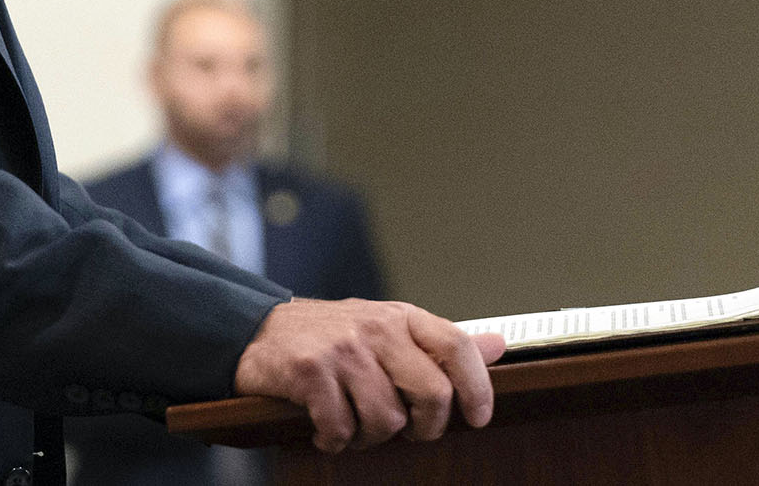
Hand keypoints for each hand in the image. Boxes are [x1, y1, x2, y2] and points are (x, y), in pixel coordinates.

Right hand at [232, 298, 507, 453]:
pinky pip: (341, 429)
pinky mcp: (310, 371)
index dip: (477, 387)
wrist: (258, 332)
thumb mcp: (389, 329)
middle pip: (432, 392)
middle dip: (425, 427)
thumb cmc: (332, 335)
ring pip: (386, 419)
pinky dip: (335, 441)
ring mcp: (343, 349)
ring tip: (356, 426)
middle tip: (408, 430)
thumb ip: (440, 344)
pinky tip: (327, 430)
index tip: (478, 417)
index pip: (456, 346)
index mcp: (401, 317)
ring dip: (372, 437)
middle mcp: (376, 328)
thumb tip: (499, 346)